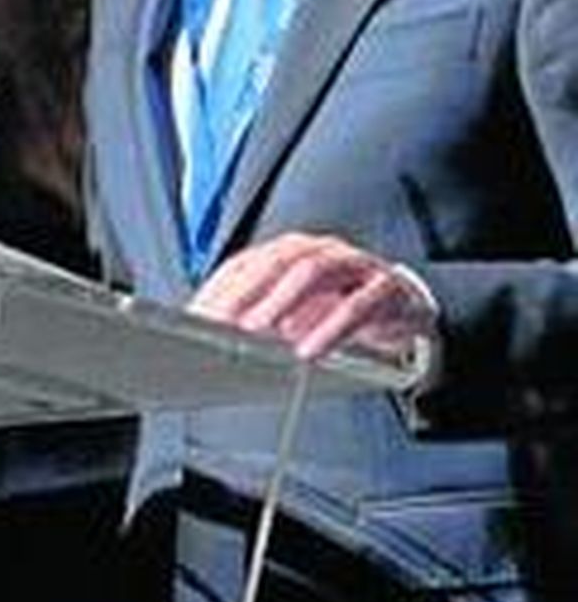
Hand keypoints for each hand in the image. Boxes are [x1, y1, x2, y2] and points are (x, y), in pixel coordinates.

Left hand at [189, 230, 437, 369]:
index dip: (220, 290)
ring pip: (312, 273)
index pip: (247, 264)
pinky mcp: (384, 288)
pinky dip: (330, 329)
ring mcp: (353, 265)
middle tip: (221, 325)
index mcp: (289, 252)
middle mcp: (318, 251)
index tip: (196, 318)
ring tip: (257, 332)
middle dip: (245, 292)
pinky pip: (356, 305)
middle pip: (275, 262)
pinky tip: (310, 350)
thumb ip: (257, 318)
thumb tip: (210, 335)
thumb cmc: (337, 309)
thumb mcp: (292, 313)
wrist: (405, 309)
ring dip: (280, 303)